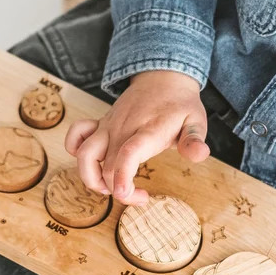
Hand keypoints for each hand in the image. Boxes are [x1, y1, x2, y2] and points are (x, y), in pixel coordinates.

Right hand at [63, 69, 209, 204]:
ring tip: (112, 188)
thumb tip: (200, 154)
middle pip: (106, 166)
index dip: (122, 176)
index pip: (128, 153)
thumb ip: (194, 139)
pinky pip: (76, 137)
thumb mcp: (196, 120)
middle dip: (119, 191)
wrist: (162, 77)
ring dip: (92, 179)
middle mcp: (123, 128)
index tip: (125, 194)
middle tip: (141, 197)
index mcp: (148, 130)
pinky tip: (93, 164)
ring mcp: (108, 126)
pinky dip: (75, 153)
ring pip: (84, 155)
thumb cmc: (180, 105)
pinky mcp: (99, 125)